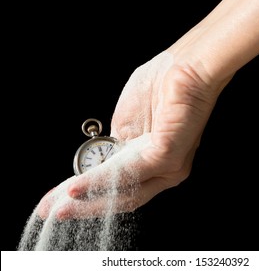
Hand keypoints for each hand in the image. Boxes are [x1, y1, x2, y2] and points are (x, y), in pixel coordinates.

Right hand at [37, 51, 223, 218]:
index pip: (120, 184)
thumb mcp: (127, 121)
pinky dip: (98, 182)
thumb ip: (116, 144)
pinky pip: (128, 174)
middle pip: (122, 197)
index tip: (60, 199)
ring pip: (124, 191)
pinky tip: (75, 187)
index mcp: (153, 159)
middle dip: (83, 206)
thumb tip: (101, 161)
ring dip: (86, 199)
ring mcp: (168, 166)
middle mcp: (163, 169)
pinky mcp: (168, 156)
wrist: (186, 66)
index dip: (90, 194)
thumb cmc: (159, 86)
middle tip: (53, 211)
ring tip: (59, 204)